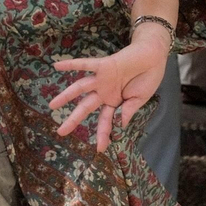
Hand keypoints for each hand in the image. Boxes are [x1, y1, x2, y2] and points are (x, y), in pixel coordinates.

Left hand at [49, 25, 170, 150]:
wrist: (154, 56)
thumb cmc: (149, 77)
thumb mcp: (140, 99)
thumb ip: (129, 110)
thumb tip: (120, 125)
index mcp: (114, 102)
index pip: (105, 121)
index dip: (103, 135)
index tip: (100, 149)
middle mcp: (104, 92)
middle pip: (85, 108)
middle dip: (73, 120)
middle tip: (60, 132)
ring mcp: (102, 79)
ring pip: (80, 88)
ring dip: (65, 95)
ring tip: (51, 105)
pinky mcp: (104, 65)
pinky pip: (85, 64)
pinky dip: (71, 64)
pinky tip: (56, 66)